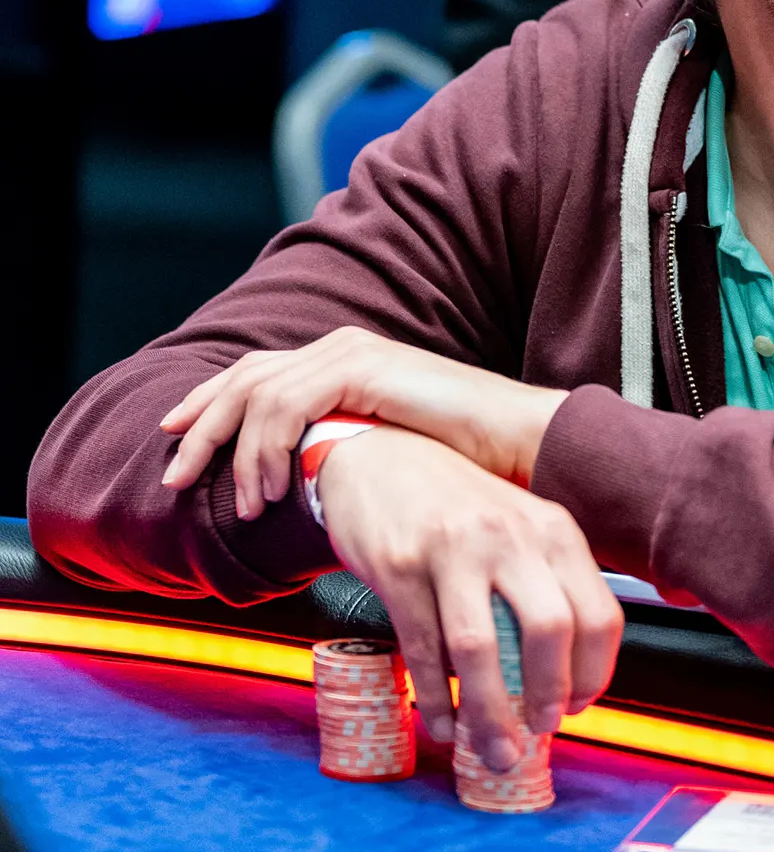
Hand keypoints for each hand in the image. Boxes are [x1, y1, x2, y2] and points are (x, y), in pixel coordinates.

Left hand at [158, 328, 567, 520]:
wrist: (519, 442)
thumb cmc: (466, 459)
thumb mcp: (387, 449)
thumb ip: (342, 447)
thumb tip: (302, 479)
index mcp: (343, 359)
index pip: (257, 375)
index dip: (209, 406)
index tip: (177, 442)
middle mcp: (338, 346)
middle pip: (243, 379)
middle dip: (200, 429)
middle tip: (176, 475)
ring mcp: (347, 352)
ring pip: (255, 397)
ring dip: (236, 456)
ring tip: (245, 505)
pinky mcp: (358, 369)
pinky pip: (285, 408)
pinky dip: (266, 452)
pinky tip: (271, 491)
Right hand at [314, 426, 620, 762]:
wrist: (375, 455)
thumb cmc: (453, 502)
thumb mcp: (518, 526)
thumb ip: (547, 581)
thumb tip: (567, 671)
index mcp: (552, 529)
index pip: (598, 614)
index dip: (594, 674)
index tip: (578, 707)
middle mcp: (510, 535)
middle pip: (551, 630)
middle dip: (548, 696)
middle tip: (537, 731)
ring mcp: (453, 550)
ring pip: (481, 649)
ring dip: (490, 713)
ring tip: (493, 750)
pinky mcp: (400, 567)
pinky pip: (423, 648)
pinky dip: (436, 698)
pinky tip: (444, 724)